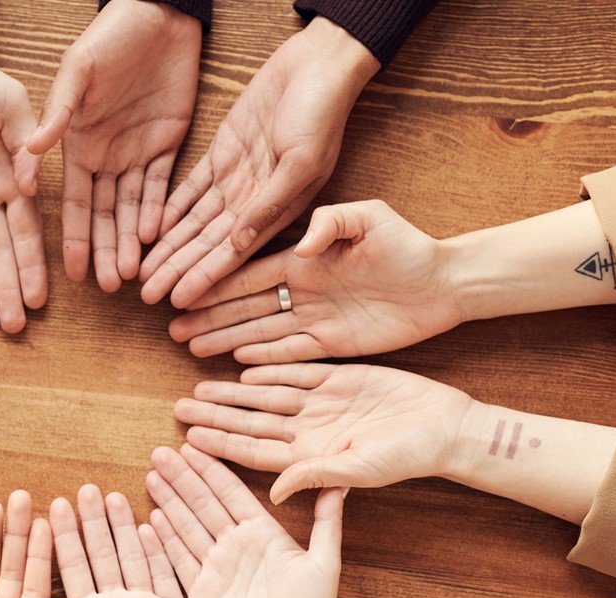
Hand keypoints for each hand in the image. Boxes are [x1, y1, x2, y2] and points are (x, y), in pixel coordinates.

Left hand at [3, 486, 202, 597]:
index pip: (73, 570)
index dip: (64, 539)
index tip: (53, 507)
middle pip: (102, 557)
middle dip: (93, 523)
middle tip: (84, 488)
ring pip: (133, 559)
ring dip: (124, 528)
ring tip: (113, 496)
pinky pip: (168, 579)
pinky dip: (160, 553)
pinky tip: (152, 526)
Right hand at [24, 0, 199, 290]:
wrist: (157, 13)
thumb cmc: (109, 36)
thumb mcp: (77, 71)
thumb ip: (57, 113)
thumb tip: (30, 154)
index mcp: (77, 143)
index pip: (75, 202)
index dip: (75, 237)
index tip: (73, 274)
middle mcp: (105, 155)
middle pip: (106, 214)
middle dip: (107, 251)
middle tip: (111, 288)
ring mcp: (136, 151)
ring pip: (134, 207)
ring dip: (132, 241)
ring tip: (133, 276)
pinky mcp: (167, 142)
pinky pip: (163, 185)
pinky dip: (160, 212)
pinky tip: (156, 238)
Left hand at [140, 18, 379, 308]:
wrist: (317, 66)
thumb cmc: (320, 113)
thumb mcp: (300, 162)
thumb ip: (269, 204)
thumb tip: (240, 245)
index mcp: (278, 210)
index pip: (232, 254)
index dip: (204, 278)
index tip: (177, 301)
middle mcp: (253, 201)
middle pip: (206, 243)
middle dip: (177, 269)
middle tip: (145, 295)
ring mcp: (236, 178)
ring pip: (193, 221)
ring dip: (168, 246)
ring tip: (142, 271)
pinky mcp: (221, 154)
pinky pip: (189, 188)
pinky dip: (170, 208)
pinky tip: (149, 229)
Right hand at [147, 445, 364, 597]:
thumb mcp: (324, 562)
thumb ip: (327, 522)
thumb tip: (339, 482)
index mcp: (262, 532)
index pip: (230, 492)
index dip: (210, 469)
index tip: (193, 445)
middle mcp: (236, 545)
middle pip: (203, 503)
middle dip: (181, 477)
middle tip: (160, 452)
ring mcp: (216, 567)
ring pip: (187, 526)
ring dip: (169, 501)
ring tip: (151, 476)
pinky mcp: (201, 592)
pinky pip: (179, 561)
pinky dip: (165, 540)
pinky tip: (151, 519)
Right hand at [169, 200, 461, 362]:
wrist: (444, 282)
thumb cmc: (408, 243)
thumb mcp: (370, 218)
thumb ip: (332, 223)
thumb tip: (302, 244)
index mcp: (302, 258)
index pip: (249, 272)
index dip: (215, 281)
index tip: (183, 289)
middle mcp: (301, 289)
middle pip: (244, 305)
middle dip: (208, 315)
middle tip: (172, 326)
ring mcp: (314, 317)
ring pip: (260, 330)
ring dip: (225, 338)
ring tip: (191, 346)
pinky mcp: (333, 342)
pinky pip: (290, 352)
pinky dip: (263, 358)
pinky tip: (235, 361)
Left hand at [174, 362, 473, 503]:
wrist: (445, 426)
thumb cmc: (406, 456)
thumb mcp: (358, 469)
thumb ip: (314, 476)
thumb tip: (272, 494)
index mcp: (309, 455)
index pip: (253, 449)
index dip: (220, 443)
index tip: (188, 438)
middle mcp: (309, 429)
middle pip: (250, 421)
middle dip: (215, 414)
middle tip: (177, 406)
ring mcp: (321, 403)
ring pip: (266, 394)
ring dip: (233, 391)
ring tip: (199, 385)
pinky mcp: (338, 378)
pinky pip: (295, 370)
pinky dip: (269, 365)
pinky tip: (241, 364)